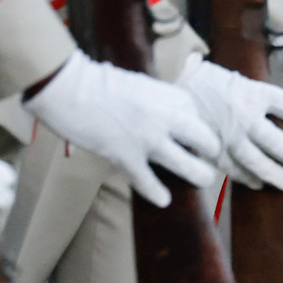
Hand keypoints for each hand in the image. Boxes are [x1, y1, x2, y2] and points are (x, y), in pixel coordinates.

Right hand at [25, 55, 219, 206]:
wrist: (71, 88)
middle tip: (209, 158)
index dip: (199, 127)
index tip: (197, 136)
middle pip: (204, 138)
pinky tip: (164, 200)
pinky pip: (149, 182)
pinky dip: (158, 193)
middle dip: (211, 150)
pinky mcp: (126, 157)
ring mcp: (147, 139)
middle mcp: (164, 117)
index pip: (197, 115)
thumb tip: (168, 115)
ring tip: (204, 179)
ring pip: (186, 164)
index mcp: (166, 95)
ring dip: (199, 175)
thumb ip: (156, 100)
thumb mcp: (139, 84)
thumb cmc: (99, 82)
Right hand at [174, 56, 282, 190]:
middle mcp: (244, 115)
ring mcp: (229, 136)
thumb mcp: (226, 73)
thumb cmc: (197, 81)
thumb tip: (274, 97)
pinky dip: (246, 177)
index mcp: (251, 91)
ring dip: (273, 171)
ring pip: (257, 159)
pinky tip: (257, 183)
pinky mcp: (214, 151)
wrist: (167, 97)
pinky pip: (234, 168)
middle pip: (276, 139)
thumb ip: (247, 86)